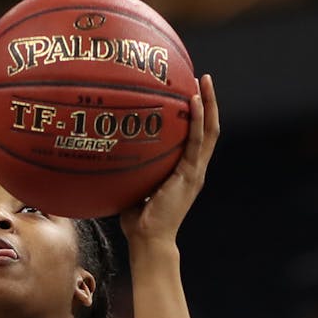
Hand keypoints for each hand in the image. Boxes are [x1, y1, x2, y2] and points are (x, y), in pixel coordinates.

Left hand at [121, 74, 220, 248]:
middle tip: (203, 77)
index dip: (198, 114)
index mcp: (185, 171)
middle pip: (209, 128)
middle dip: (208, 101)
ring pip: (210, 131)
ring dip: (209, 104)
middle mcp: (194, 168)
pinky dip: (197, 120)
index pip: (197, 137)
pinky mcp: (191, 175)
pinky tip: (193, 100)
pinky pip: (197, 141)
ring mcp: (195, 171)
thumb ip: (131, 168)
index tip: (190, 91)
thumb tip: (108, 149)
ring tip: (204, 80)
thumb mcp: (134, 186)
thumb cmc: (137, 219)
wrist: (148, 240)